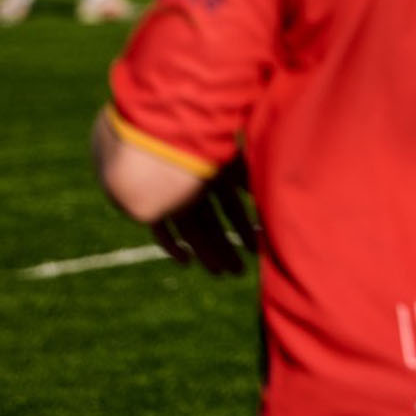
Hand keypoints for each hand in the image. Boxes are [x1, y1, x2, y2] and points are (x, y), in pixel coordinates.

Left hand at [152, 155, 257, 278]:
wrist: (153, 141)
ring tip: (219, 274)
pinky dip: (172, 246)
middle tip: (238, 271)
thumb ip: (248, 181)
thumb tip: (266, 200)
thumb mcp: (230, 163)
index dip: (243, 227)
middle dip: (224, 246)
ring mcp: (170, 196)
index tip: (255, 247)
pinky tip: (186, 261)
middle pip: (210, 222)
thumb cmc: (197, 146)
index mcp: (212, 171)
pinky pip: (162, 231)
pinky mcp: (150, 206)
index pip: (230, 205)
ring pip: (190, 230)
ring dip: (204, 252)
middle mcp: (191, 184)